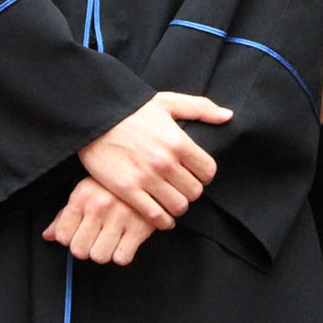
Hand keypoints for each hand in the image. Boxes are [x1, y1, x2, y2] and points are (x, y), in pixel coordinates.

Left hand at [43, 178, 156, 264]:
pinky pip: (122, 258)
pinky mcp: (140, 228)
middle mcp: (99, 206)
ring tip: (111, 239)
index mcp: (82, 196)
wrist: (150, 174)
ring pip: (99, 257)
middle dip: (87, 248)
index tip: (80, 234)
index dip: (71, 239)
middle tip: (96, 238)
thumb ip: (65, 215)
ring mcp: (120, 217)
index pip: (63, 236)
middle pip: (79, 250)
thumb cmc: (115, 185)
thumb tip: (49, 235)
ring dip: (105, 252)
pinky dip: (123, 254)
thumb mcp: (87, 192)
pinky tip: (125, 241)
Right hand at [76, 91, 232, 227]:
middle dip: (190, 190)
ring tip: (171, 200)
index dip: (204, 175)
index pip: (208, 171)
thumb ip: (200, 108)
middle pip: (195, 192)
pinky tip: (162, 217)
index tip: (195, 173)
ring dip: (177, 206)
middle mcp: (165, 162)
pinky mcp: (128, 190)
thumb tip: (227, 116)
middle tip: (181, 187)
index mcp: (179, 141)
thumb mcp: (168, 102)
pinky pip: (155, 216)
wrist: (94, 116)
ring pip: (178, 207)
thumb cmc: (132, 109)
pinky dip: (162, 221)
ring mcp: (146, 178)